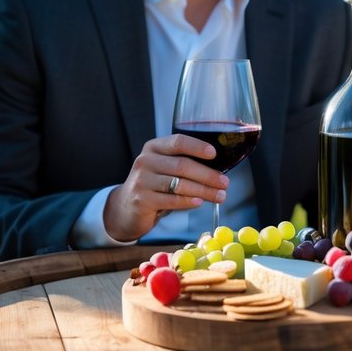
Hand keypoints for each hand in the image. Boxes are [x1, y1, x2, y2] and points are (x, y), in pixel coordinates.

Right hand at [103, 134, 229, 240]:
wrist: (126, 208)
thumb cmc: (154, 186)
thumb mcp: (165, 169)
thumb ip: (184, 164)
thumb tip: (219, 168)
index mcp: (154, 147)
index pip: (178, 142)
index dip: (197, 147)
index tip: (214, 154)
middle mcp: (146, 161)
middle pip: (182, 165)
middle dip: (207, 175)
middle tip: (225, 182)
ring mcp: (142, 180)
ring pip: (179, 184)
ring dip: (203, 190)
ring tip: (220, 196)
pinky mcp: (142, 200)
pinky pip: (171, 200)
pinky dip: (188, 201)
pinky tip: (199, 202)